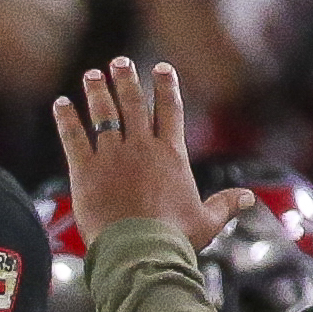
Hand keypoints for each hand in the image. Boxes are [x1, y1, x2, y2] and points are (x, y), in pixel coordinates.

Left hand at [54, 56, 250, 249]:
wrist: (139, 250)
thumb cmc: (174, 237)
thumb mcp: (207, 220)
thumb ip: (226, 204)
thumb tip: (251, 198)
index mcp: (172, 153)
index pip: (170, 110)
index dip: (165, 87)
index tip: (161, 68)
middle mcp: (142, 148)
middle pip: (133, 104)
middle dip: (126, 79)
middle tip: (118, 61)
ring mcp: (113, 157)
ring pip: (104, 115)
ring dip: (97, 92)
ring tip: (91, 74)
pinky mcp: (85, 171)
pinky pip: (74, 138)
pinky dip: (67, 119)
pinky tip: (61, 104)